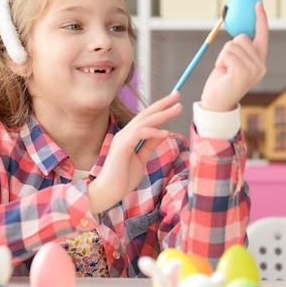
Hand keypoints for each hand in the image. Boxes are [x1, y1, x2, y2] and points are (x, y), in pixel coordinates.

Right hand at [87, 92, 182, 213]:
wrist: (108, 193)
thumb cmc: (122, 178)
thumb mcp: (141, 159)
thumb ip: (149, 145)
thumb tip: (161, 132)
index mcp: (129, 136)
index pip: (146, 118)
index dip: (160, 108)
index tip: (174, 102)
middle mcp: (125, 134)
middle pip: (146, 114)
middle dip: (162, 104)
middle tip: (177, 94)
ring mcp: (122, 139)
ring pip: (144, 121)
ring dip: (162, 114)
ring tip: (177, 108)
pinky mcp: (122, 147)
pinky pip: (139, 134)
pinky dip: (153, 132)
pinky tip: (166, 132)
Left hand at [199, 1, 268, 111]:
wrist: (216, 104)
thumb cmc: (222, 82)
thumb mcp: (232, 63)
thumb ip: (239, 50)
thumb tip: (238, 32)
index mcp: (259, 62)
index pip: (262, 36)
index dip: (260, 19)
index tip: (257, 3)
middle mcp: (261, 65)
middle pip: (242, 37)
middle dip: (229, 48)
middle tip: (226, 66)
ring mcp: (254, 69)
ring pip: (233, 44)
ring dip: (223, 56)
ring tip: (224, 71)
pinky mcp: (243, 72)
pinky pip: (227, 52)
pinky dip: (221, 60)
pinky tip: (223, 73)